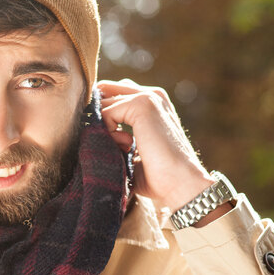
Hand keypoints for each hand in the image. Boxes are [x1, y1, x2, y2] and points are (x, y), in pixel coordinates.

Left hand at [97, 79, 214, 212]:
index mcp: (152, 103)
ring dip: (103, 128)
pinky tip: (125, 148)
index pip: (113, 94)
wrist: (181, 184)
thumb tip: (92, 128)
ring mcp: (148, 97)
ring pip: (103, 103)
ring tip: (123, 148)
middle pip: (105, 91)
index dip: (101, 114)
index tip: (108, 141)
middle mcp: (151, 95)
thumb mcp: (133, 150)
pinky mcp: (142, 104)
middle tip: (110, 143)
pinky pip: (105, 112)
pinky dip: (107, 133)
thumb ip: (118, 134)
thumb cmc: (158, 175)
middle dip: (97, 116)